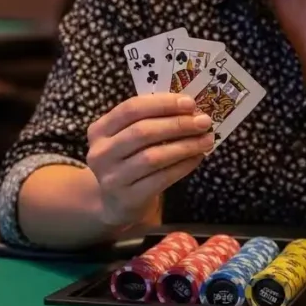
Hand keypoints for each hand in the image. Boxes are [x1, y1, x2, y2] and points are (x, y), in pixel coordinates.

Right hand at [86, 93, 213, 224]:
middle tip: (204, 122)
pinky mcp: (128, 198)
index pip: (131, 109)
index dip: (162, 104)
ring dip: (185, 146)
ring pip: (153, 157)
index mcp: (99, 130)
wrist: (115, 202)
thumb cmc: (129, 160)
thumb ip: (151, 120)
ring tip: (206, 140)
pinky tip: (197, 157)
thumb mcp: (128, 137)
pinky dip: (183, 166)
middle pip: (142, 132)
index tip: (190, 103)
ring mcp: (112, 178)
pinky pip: (161, 178)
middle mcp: (101, 153)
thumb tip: (190, 108)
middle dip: (178, 124)